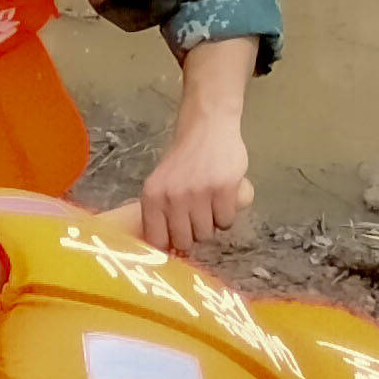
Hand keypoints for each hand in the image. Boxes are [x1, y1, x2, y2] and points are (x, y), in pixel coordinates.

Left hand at [139, 122, 250, 252]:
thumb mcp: (161, 184)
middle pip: (184, 241)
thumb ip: (160, 212)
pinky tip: (223, 201)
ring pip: (207, 234)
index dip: (168, 248)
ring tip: (210, 207)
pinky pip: (226, 221)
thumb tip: (167, 249)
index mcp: (151, 197)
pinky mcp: (223, 189)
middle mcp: (172, 198)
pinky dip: (227, 216)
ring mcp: (198, 194)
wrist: (206, 129)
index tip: (176, 247)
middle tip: (197, 221)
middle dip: (192, 237)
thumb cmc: (182, 160)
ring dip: (211, 226)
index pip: (156, 240)